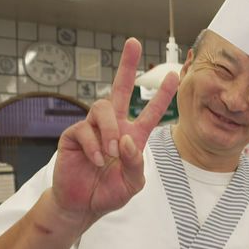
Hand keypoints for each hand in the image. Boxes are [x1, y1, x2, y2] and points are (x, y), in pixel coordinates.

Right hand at [51, 38, 177, 227]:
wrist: (82, 205)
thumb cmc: (109, 192)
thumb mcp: (132, 183)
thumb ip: (136, 164)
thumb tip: (127, 140)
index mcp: (133, 136)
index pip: (150, 112)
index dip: (163, 95)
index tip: (175, 74)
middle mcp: (113, 127)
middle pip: (120, 89)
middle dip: (127, 65)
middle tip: (132, 43)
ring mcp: (92, 129)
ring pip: (103, 108)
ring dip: (110, 130)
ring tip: (110, 153)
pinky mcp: (74, 135)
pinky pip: (84, 129)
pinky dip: (94, 146)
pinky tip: (96, 161)